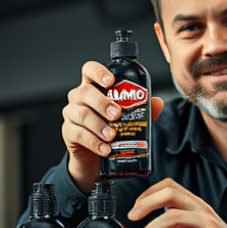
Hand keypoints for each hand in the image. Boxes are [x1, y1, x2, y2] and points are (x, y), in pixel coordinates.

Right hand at [61, 61, 163, 192]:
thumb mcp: (127, 118)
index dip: (98, 72)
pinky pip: (79, 134)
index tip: (111, 81)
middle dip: (102, 102)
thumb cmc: (110, 130)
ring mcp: (71, 115)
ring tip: (112, 135)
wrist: (95, 157)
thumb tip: (157, 103)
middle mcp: (79, 98)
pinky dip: (94, 142)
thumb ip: (141, 110)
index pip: (89, 70)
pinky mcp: (68, 133)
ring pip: (82, 114)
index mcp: (93, 87)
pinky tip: (105, 149)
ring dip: (99, 125)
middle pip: (85, 92)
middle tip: (117, 114)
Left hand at [128, 178, 226, 227]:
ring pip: (174, 217)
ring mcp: (208, 225)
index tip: (135, 207)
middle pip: (170, 194)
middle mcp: (201, 210)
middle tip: (132, 217)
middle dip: (146, 204)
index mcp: (196, 205)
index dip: (149, 192)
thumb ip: (179, 224)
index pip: (170, 185)